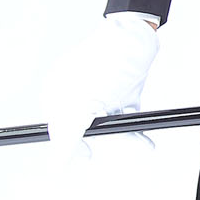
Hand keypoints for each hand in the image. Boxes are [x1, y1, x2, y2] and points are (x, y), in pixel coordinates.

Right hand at [43, 13, 159, 162]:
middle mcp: (78, 91)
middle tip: (116, 145)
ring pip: (109, 123)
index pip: (59, 129)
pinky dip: (134, 126)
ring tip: (139, 143)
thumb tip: (56, 165)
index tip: (85, 156)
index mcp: (58, 91)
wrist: (137, 33)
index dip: (70, 147)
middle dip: (105, 138)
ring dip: (124, 136)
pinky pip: (124, 114)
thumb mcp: (83, 104)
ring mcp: (100, 90)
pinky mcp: (121, 89)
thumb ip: (68, 136)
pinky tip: (143, 138)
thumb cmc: (106, 60)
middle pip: (86, 127)